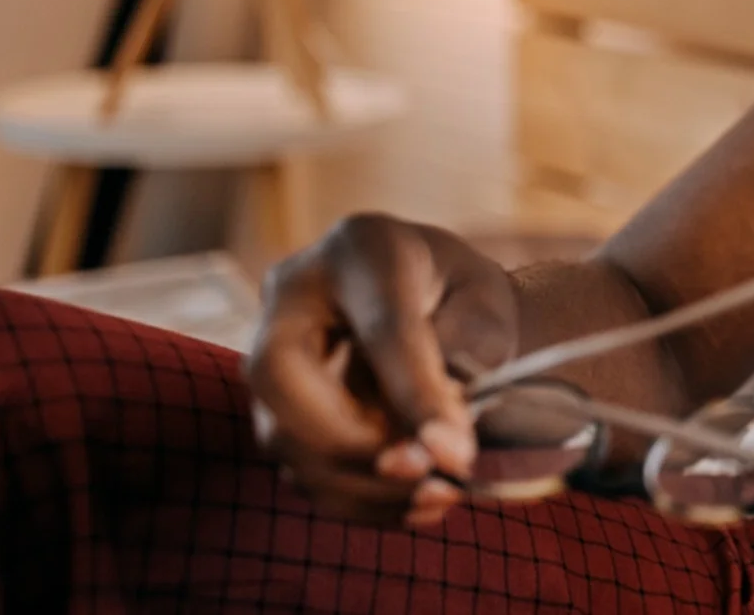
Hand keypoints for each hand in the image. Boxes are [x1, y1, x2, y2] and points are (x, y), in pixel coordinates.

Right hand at [244, 213, 516, 527]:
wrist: (433, 299)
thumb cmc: (461, 294)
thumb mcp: (483, 302)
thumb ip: (467, 351)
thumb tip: (440, 436)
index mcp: (361, 248)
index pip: (381, 327)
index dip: (416, 395)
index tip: (456, 452)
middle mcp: (294, 293)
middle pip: (279, 375)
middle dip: (349, 441)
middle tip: (422, 471)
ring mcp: (270, 350)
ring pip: (280, 433)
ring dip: (355, 483)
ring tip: (434, 496)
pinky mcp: (274, 406)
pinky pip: (296, 464)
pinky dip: (353, 498)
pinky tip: (413, 505)